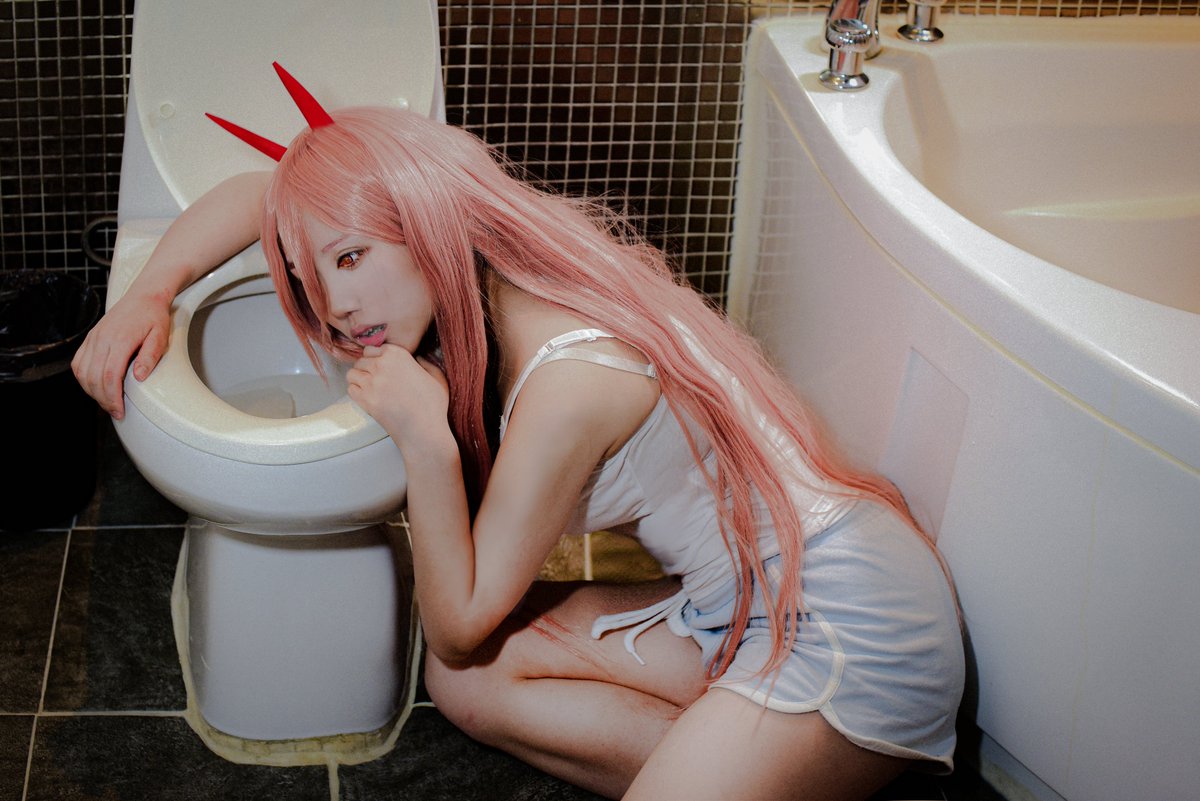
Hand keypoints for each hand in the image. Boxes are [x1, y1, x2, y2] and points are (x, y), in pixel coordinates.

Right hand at [71, 288, 172, 419]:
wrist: (143, 297)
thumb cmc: (153, 316)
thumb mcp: (160, 336)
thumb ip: (150, 357)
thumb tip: (139, 377)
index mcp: (120, 340)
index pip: (110, 376)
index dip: (113, 397)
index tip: (119, 411)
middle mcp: (102, 339)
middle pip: (94, 378)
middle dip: (103, 399)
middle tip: (115, 411)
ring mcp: (94, 338)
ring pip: (83, 372)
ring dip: (92, 391)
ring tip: (107, 401)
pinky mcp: (90, 338)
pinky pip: (78, 363)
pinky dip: (83, 379)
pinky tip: (95, 386)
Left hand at [347, 344, 452, 451]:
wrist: (424, 431)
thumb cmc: (433, 406)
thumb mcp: (437, 378)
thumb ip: (426, 363)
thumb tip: (418, 358)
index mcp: (398, 355)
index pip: (373, 348)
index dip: (376, 358)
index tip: (382, 368)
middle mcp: (381, 365)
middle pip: (361, 360)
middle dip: (366, 369)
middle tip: (376, 380)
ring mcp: (371, 382)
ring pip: (352, 373)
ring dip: (358, 379)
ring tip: (369, 388)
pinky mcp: (365, 399)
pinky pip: (350, 389)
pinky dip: (356, 392)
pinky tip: (367, 397)